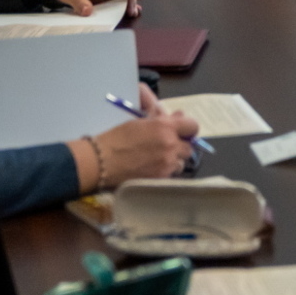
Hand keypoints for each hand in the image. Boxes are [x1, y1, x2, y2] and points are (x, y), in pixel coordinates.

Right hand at [76, 112, 199, 190]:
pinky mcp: (161, 179)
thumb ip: (160, 118)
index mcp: (165, 127)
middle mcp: (171, 145)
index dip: (188, 128)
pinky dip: (165, 172)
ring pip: (182, 163)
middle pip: (189, 147)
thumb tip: (178, 115)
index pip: (193, 126)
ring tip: (158, 160)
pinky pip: (171, 174)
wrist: (102, 161)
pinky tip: (152, 169)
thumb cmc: (117, 137)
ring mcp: (167, 164)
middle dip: (180, 146)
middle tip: (167, 146)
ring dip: (174, 160)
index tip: (181, 130)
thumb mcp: (139, 122)